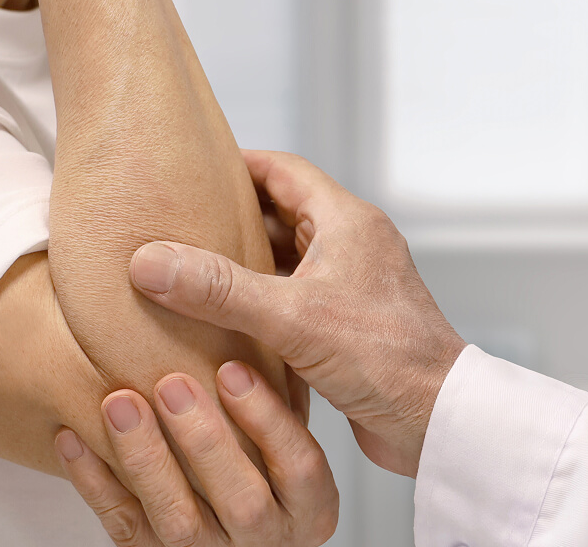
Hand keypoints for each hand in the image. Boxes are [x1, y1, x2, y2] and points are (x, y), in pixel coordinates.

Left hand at [55, 362, 337, 545]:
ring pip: (180, 521)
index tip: (232, 369)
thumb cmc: (260, 457)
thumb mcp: (287, 431)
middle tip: (171, 382)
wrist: (222, 521)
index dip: (267, 419)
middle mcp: (266, 539)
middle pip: (243, 500)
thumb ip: (283, 393)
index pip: (301, 467)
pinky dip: (95, 483)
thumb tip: (259, 301)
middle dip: (204, 440)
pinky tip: (73, 437)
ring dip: (146, 459)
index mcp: (309, 508)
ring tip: (119, 402)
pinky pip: (125, 528)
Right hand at [128, 150, 466, 476]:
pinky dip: (258, 304)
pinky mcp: (347, 326)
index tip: (186, 170)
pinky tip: (220, 323)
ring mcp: (351, 286)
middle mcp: (352, 246)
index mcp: (348, 222)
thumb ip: (218, 289)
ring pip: (284, 261)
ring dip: (240, 266)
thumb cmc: (386, 361)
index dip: (234, 166)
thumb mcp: (292, 318)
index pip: (282, 170)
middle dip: (228, 219)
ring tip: (184, 273)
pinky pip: (292, 299)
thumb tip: (151, 261)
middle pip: (279, 214)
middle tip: (173, 224)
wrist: (437, 421)